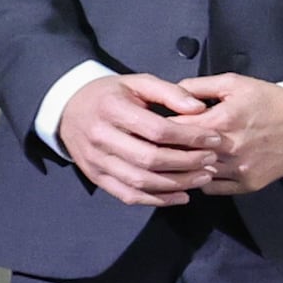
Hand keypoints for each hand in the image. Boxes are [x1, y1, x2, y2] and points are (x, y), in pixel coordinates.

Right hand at [60, 72, 219, 208]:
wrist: (69, 108)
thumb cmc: (110, 95)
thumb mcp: (137, 82)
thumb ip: (169, 92)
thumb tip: (198, 107)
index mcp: (112, 110)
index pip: (157, 130)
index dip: (189, 137)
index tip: (213, 139)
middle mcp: (101, 138)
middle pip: (149, 159)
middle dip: (186, 162)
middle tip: (211, 160)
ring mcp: (97, 161)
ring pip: (140, 181)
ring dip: (176, 184)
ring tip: (202, 177)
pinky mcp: (96, 178)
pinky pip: (128, 195)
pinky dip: (156, 200)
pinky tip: (181, 196)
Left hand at [168, 75, 282, 195]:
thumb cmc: (268, 100)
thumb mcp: (234, 83)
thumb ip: (199, 87)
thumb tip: (171, 94)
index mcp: (220, 121)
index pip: (173, 130)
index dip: (160, 127)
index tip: (156, 126)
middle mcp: (227, 150)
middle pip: (181, 155)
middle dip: (169, 149)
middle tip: (162, 145)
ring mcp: (238, 170)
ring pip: (195, 175)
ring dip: (186, 167)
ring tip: (181, 159)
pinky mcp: (248, 184)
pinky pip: (212, 188)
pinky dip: (204, 180)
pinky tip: (204, 168)